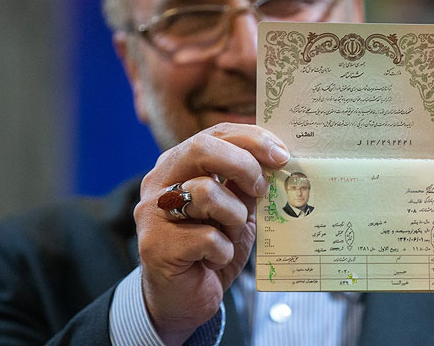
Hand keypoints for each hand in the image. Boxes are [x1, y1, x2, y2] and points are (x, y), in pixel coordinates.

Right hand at [134, 123, 289, 344]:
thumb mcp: (235, 209)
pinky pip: (207, 238)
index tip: (281, 155)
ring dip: (234, 218)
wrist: (183, 299)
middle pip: (202, 148)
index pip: (215, 134)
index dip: (252, 139)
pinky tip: (213, 260)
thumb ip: (245, 184)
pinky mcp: (155, 245)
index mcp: (179, 164)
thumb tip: (276, 159)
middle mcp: (159, 182)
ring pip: (207, 193)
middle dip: (243, 165)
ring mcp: (152, 212)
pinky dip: (223, 251)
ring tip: (230, 235)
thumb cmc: (211, 248)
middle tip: (260, 190)